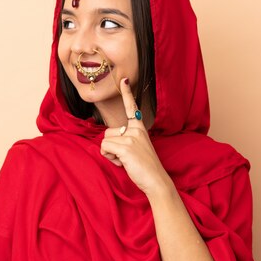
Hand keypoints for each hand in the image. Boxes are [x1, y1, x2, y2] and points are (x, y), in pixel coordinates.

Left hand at [100, 77, 173, 197]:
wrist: (156, 180)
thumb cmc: (145, 168)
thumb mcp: (136, 149)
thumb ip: (125, 140)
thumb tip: (107, 141)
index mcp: (139, 128)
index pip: (131, 108)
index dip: (127, 93)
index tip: (123, 80)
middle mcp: (136, 129)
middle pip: (108, 132)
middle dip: (111, 147)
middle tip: (126, 158)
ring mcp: (131, 137)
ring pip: (105, 141)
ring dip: (110, 154)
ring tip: (125, 161)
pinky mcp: (126, 147)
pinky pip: (104, 148)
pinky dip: (109, 158)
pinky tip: (123, 163)